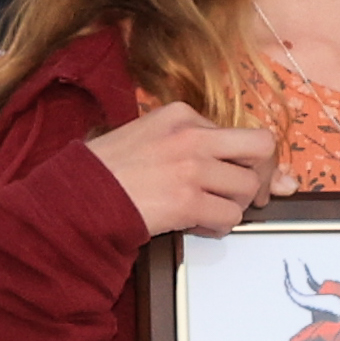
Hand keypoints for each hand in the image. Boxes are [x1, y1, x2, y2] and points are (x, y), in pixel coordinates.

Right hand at [88, 103, 279, 236]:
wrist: (77, 197)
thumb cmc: (108, 171)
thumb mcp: (149, 136)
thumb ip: (196, 144)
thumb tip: (254, 165)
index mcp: (181, 114)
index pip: (238, 132)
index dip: (244, 160)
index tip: (238, 176)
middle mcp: (191, 135)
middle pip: (261, 148)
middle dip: (262, 174)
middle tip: (246, 194)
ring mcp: (191, 167)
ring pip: (248, 187)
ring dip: (233, 206)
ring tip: (205, 211)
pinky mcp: (187, 200)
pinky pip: (229, 216)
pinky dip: (219, 226)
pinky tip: (196, 225)